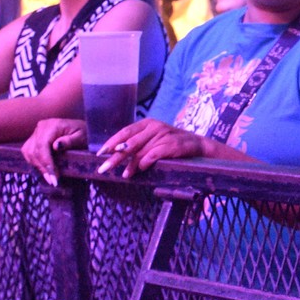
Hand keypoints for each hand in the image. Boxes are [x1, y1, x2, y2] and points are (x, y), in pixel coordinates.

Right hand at [21, 118, 87, 185]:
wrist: (81, 128)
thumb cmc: (84, 133)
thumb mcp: (82, 137)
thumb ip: (70, 141)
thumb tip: (56, 146)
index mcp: (52, 125)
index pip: (42, 145)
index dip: (46, 162)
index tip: (53, 176)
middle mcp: (41, 127)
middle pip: (34, 150)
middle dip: (43, 168)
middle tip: (52, 181)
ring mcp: (36, 132)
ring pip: (29, 152)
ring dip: (38, 166)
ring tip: (49, 177)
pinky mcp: (35, 138)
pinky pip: (29, 152)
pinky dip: (35, 162)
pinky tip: (44, 170)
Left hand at [94, 118, 209, 179]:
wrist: (198, 145)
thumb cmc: (171, 144)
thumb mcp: (154, 139)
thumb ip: (138, 144)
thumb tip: (116, 156)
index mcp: (147, 123)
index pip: (125, 131)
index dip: (112, 142)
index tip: (101, 154)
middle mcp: (154, 127)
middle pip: (130, 143)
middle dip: (115, 157)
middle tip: (103, 169)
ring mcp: (164, 135)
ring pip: (141, 151)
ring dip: (131, 165)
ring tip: (124, 175)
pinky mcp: (172, 145)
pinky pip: (154, 155)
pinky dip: (146, 163)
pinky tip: (141, 170)